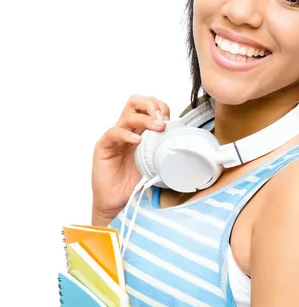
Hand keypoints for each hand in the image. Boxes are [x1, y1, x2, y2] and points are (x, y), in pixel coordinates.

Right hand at [92, 94, 170, 222]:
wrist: (118, 203)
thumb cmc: (135, 184)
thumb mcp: (157, 164)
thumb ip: (166, 151)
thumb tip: (187, 145)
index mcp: (140, 131)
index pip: (148, 106)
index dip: (161, 107)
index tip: (172, 120)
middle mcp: (127, 130)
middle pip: (135, 102)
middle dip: (152, 105)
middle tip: (163, 119)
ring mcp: (115, 138)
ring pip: (127, 114)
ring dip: (145, 117)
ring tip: (158, 127)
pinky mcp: (104, 147)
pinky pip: (113, 133)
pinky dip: (126, 134)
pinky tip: (137, 140)